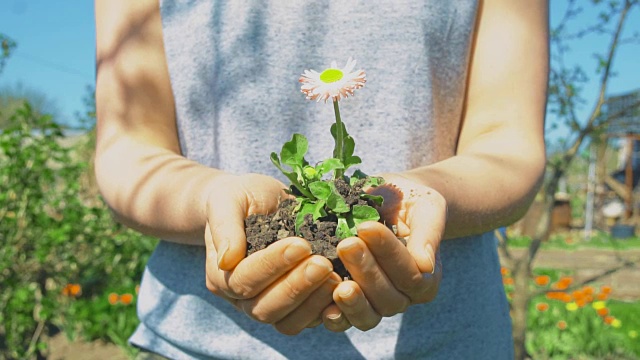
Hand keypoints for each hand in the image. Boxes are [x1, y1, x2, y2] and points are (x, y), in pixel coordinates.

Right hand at [204, 173, 339, 334]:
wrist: (256, 201)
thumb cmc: (240, 198)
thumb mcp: (227, 200)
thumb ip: (225, 227)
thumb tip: (227, 260)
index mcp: (221, 275)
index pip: (244, 280)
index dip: (272, 265)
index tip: (301, 244)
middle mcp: (241, 299)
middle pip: (265, 308)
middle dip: (296, 287)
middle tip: (324, 264)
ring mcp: (268, 306)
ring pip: (287, 322)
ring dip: (313, 302)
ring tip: (337, 277)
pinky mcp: (294, 308)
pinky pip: (309, 320)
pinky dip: (327, 308)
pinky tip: (345, 288)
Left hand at [322, 173, 444, 331]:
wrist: (386, 199)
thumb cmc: (408, 202)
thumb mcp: (425, 207)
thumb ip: (428, 233)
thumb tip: (425, 266)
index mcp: (425, 276)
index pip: (411, 274)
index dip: (389, 252)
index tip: (366, 226)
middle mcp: (402, 296)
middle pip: (389, 298)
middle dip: (367, 271)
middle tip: (347, 244)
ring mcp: (375, 304)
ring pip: (369, 316)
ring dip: (353, 301)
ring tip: (337, 284)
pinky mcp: (349, 304)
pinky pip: (344, 321)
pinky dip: (335, 317)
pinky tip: (323, 306)